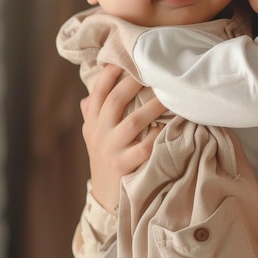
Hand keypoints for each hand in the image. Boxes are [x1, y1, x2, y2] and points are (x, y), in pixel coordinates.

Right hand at [81, 65, 166, 210]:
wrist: (105, 198)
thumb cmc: (106, 160)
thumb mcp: (94, 136)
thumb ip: (92, 114)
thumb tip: (88, 94)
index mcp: (92, 123)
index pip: (97, 93)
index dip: (109, 75)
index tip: (123, 59)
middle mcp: (100, 135)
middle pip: (114, 102)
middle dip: (133, 83)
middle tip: (153, 69)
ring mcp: (112, 151)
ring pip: (133, 122)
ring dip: (153, 106)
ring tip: (169, 94)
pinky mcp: (125, 167)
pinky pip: (144, 148)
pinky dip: (157, 135)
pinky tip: (168, 126)